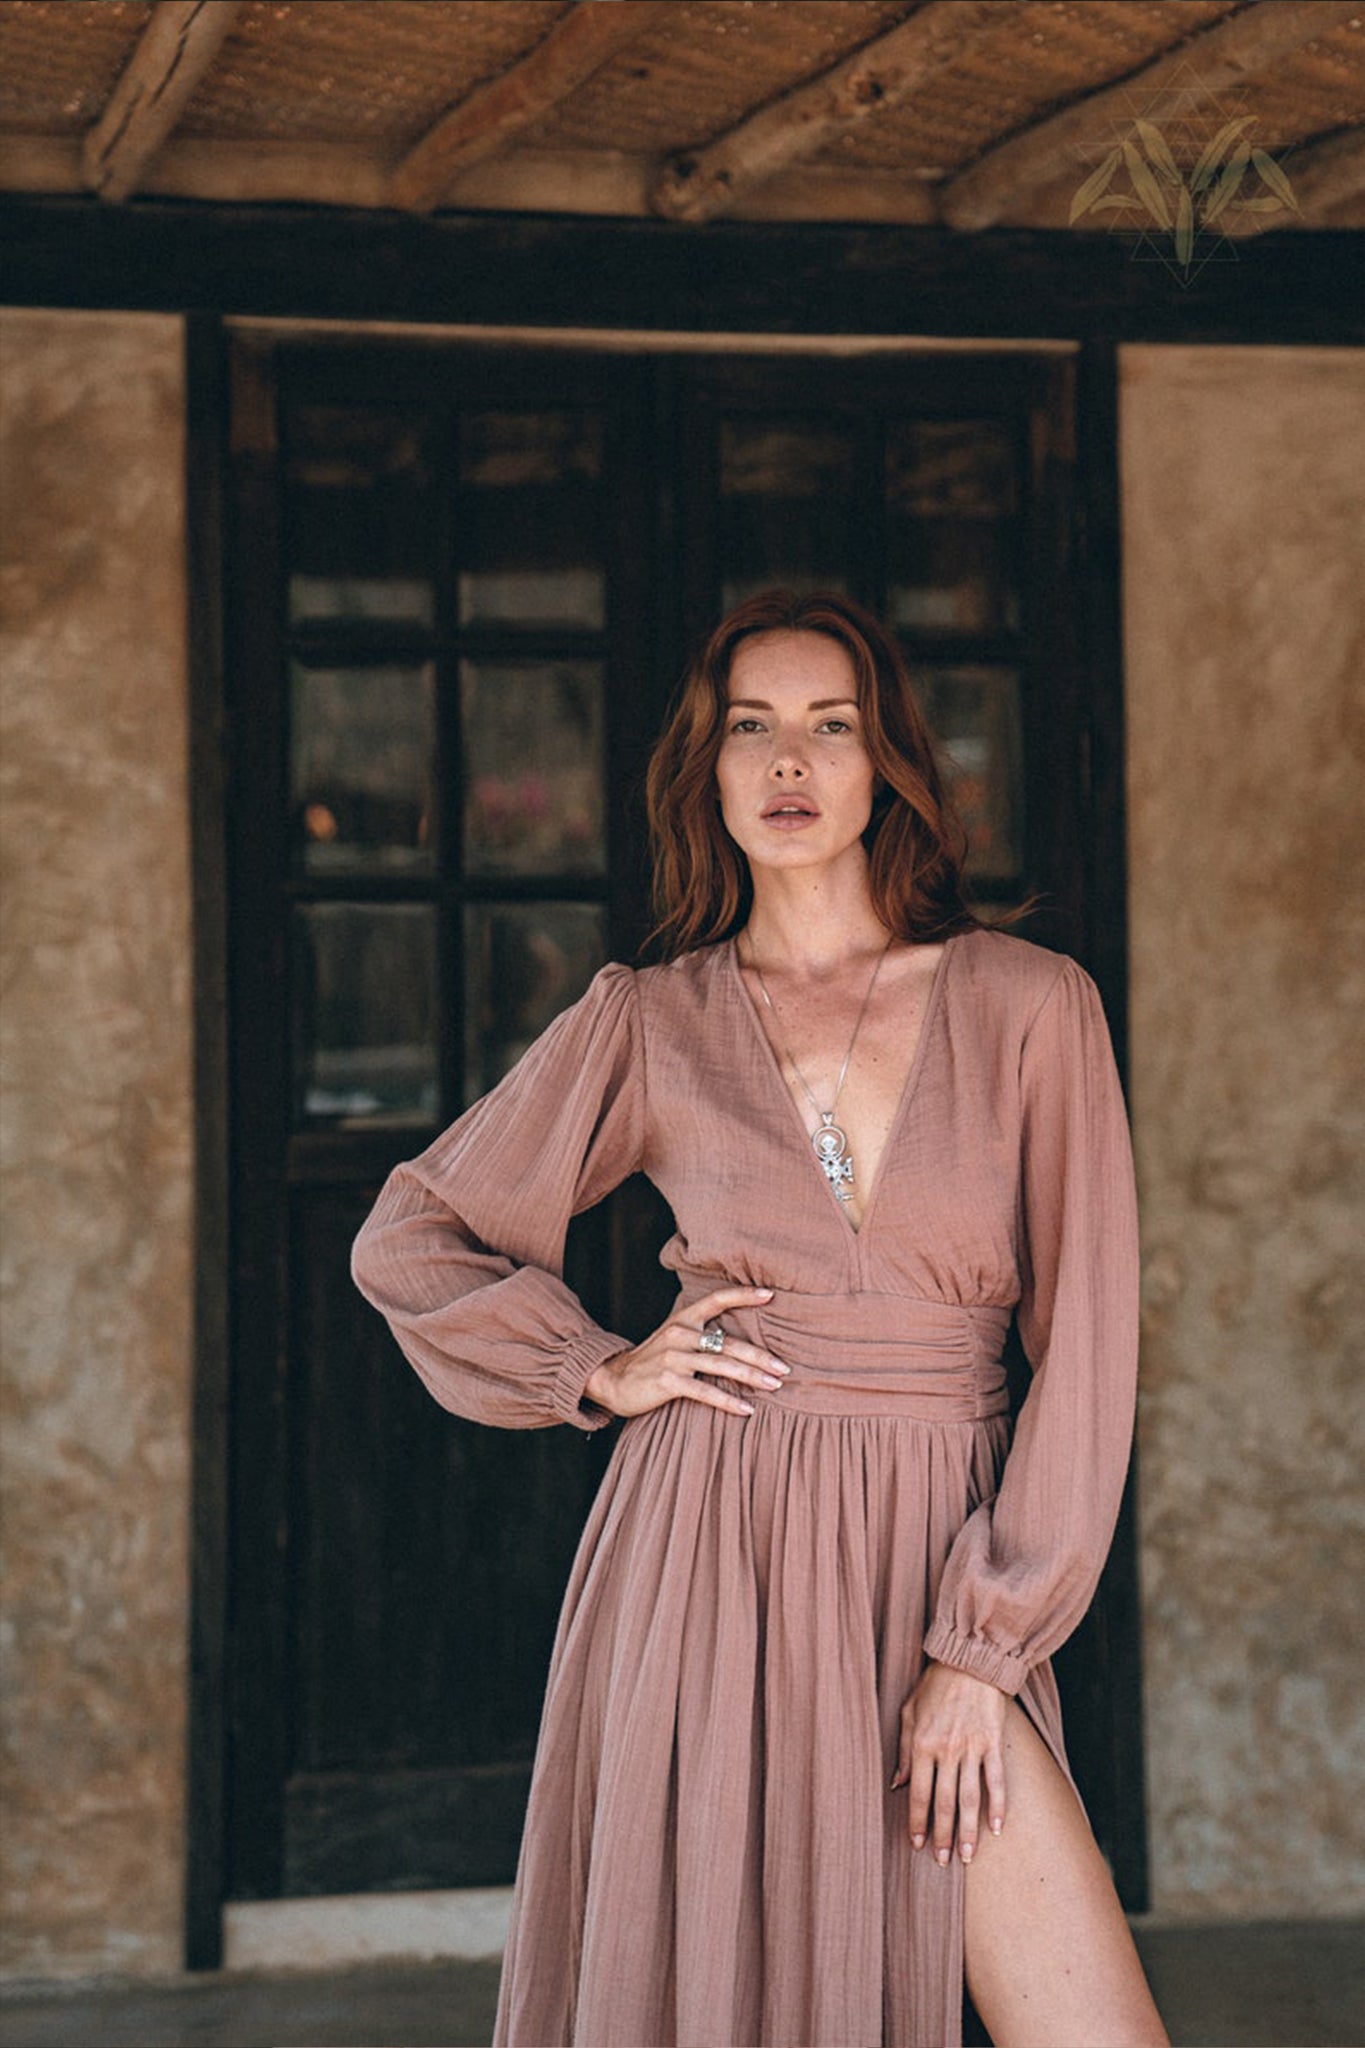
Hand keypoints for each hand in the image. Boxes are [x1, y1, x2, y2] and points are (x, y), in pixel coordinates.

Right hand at [584, 1286, 788, 1419]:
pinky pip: (704, 1391)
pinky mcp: (667, 1380)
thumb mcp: (674, 1340)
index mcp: (683, 1319)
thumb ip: (700, 1335)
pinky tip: (746, 1409)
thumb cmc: (651, 1362)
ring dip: (752, 1377)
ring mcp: (673, 1356)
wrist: (613, 1380)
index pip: (717, 1299)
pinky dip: (728, 1401)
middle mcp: (680, 1333)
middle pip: (729, 1341)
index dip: (743, 1295)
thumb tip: (739, 1342)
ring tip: (775, 1385)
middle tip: (785, 1368)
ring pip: (721, 1365)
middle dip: (760, 1356)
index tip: (771, 1294)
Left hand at [892, 1660, 1007, 1865]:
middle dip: (943, 1836)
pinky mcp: (993, 1742)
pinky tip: (997, 1829)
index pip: (918, 1793)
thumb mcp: (909, 1711)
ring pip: (970, 1798)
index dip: (917, 1822)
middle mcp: (947, 1750)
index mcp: (922, 1744)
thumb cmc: (935, 1685)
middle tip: (944, 1862)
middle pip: (944, 1802)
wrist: (969, 1660)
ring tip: (969, 1857)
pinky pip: (996, 1780)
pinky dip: (998, 1805)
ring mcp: (972, 1748)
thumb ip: (903, 1750)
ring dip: (969, 1830)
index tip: (917, 1845)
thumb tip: (897, 1784)